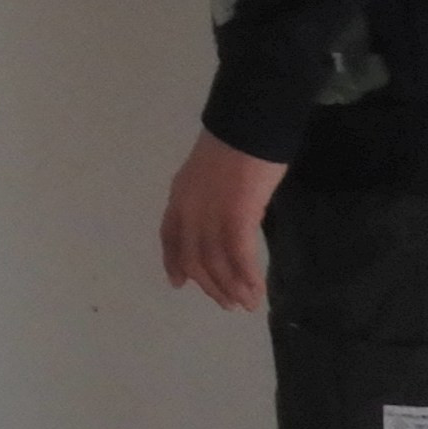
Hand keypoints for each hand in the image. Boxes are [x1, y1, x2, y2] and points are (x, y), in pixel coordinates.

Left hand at [158, 131, 290, 310]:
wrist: (248, 124)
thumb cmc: (237, 142)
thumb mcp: (209, 171)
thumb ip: (208, 194)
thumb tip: (223, 213)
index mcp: (179, 195)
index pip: (169, 236)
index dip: (173, 262)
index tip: (179, 283)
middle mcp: (189, 209)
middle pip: (193, 257)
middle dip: (210, 284)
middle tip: (226, 303)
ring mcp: (210, 214)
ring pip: (215, 263)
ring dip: (231, 288)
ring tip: (246, 303)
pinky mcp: (235, 217)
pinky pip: (239, 258)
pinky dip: (248, 278)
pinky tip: (258, 291)